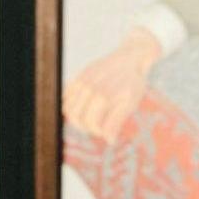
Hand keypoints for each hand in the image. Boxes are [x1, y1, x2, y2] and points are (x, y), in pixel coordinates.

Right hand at [62, 28, 162, 143]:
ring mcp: (82, 81)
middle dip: (85, 127)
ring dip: (76, 117)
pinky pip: (66, 95)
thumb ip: (117, 121)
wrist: (130, 58)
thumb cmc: (133, 83)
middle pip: (76, 118)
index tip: (105, 132)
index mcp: (103, 98)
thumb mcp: (130, 103)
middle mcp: (90, 89)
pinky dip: (70, 104)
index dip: (97, 132)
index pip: (91, 124)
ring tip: (88, 119)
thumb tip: (109, 140)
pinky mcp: (79, 76)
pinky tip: (82, 107)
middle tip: (95, 128)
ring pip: (68, 108)